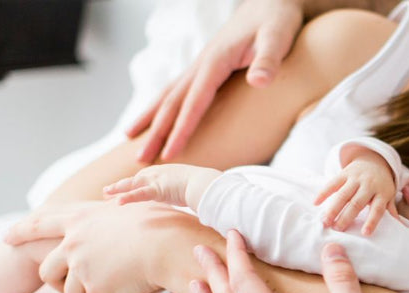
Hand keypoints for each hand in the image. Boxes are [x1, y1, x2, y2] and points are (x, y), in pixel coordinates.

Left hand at [6, 201, 175, 292]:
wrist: (169, 244)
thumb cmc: (161, 222)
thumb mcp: (131, 206)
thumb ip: (115, 208)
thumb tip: (115, 198)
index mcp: (81, 218)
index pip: (42, 223)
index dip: (23, 230)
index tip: (6, 237)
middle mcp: (75, 243)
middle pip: (49, 268)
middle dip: (52, 283)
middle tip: (55, 291)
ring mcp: (84, 267)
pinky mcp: (97, 289)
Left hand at [103, 164, 218, 208]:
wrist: (208, 184)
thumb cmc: (206, 186)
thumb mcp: (194, 188)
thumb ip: (188, 192)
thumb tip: (195, 201)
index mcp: (166, 172)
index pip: (146, 178)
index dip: (133, 184)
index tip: (124, 189)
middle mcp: (159, 173)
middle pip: (135, 180)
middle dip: (120, 186)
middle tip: (107, 192)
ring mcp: (157, 180)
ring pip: (132, 185)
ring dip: (117, 189)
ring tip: (105, 194)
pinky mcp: (158, 189)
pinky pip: (139, 194)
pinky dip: (128, 198)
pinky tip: (117, 202)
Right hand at [127, 0, 304, 162]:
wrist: (271, 2)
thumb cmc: (276, 21)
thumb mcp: (277, 39)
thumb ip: (268, 61)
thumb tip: (259, 81)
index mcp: (216, 61)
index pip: (194, 102)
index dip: (181, 130)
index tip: (169, 155)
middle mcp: (201, 63)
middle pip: (172, 102)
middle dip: (156, 132)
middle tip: (139, 160)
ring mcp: (201, 64)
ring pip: (169, 94)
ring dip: (151, 118)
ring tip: (131, 139)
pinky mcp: (206, 66)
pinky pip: (179, 90)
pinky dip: (163, 106)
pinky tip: (155, 118)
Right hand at [315, 152, 399, 234]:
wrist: (374, 160)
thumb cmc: (381, 185)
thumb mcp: (388, 195)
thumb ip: (390, 209)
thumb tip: (399, 225)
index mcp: (382, 193)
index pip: (378, 209)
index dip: (372, 221)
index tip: (365, 233)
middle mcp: (369, 185)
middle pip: (357, 202)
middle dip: (346, 216)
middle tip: (337, 229)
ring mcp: (356, 178)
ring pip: (343, 194)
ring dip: (333, 208)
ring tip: (325, 221)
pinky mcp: (345, 173)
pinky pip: (333, 183)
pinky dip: (324, 192)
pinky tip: (316, 203)